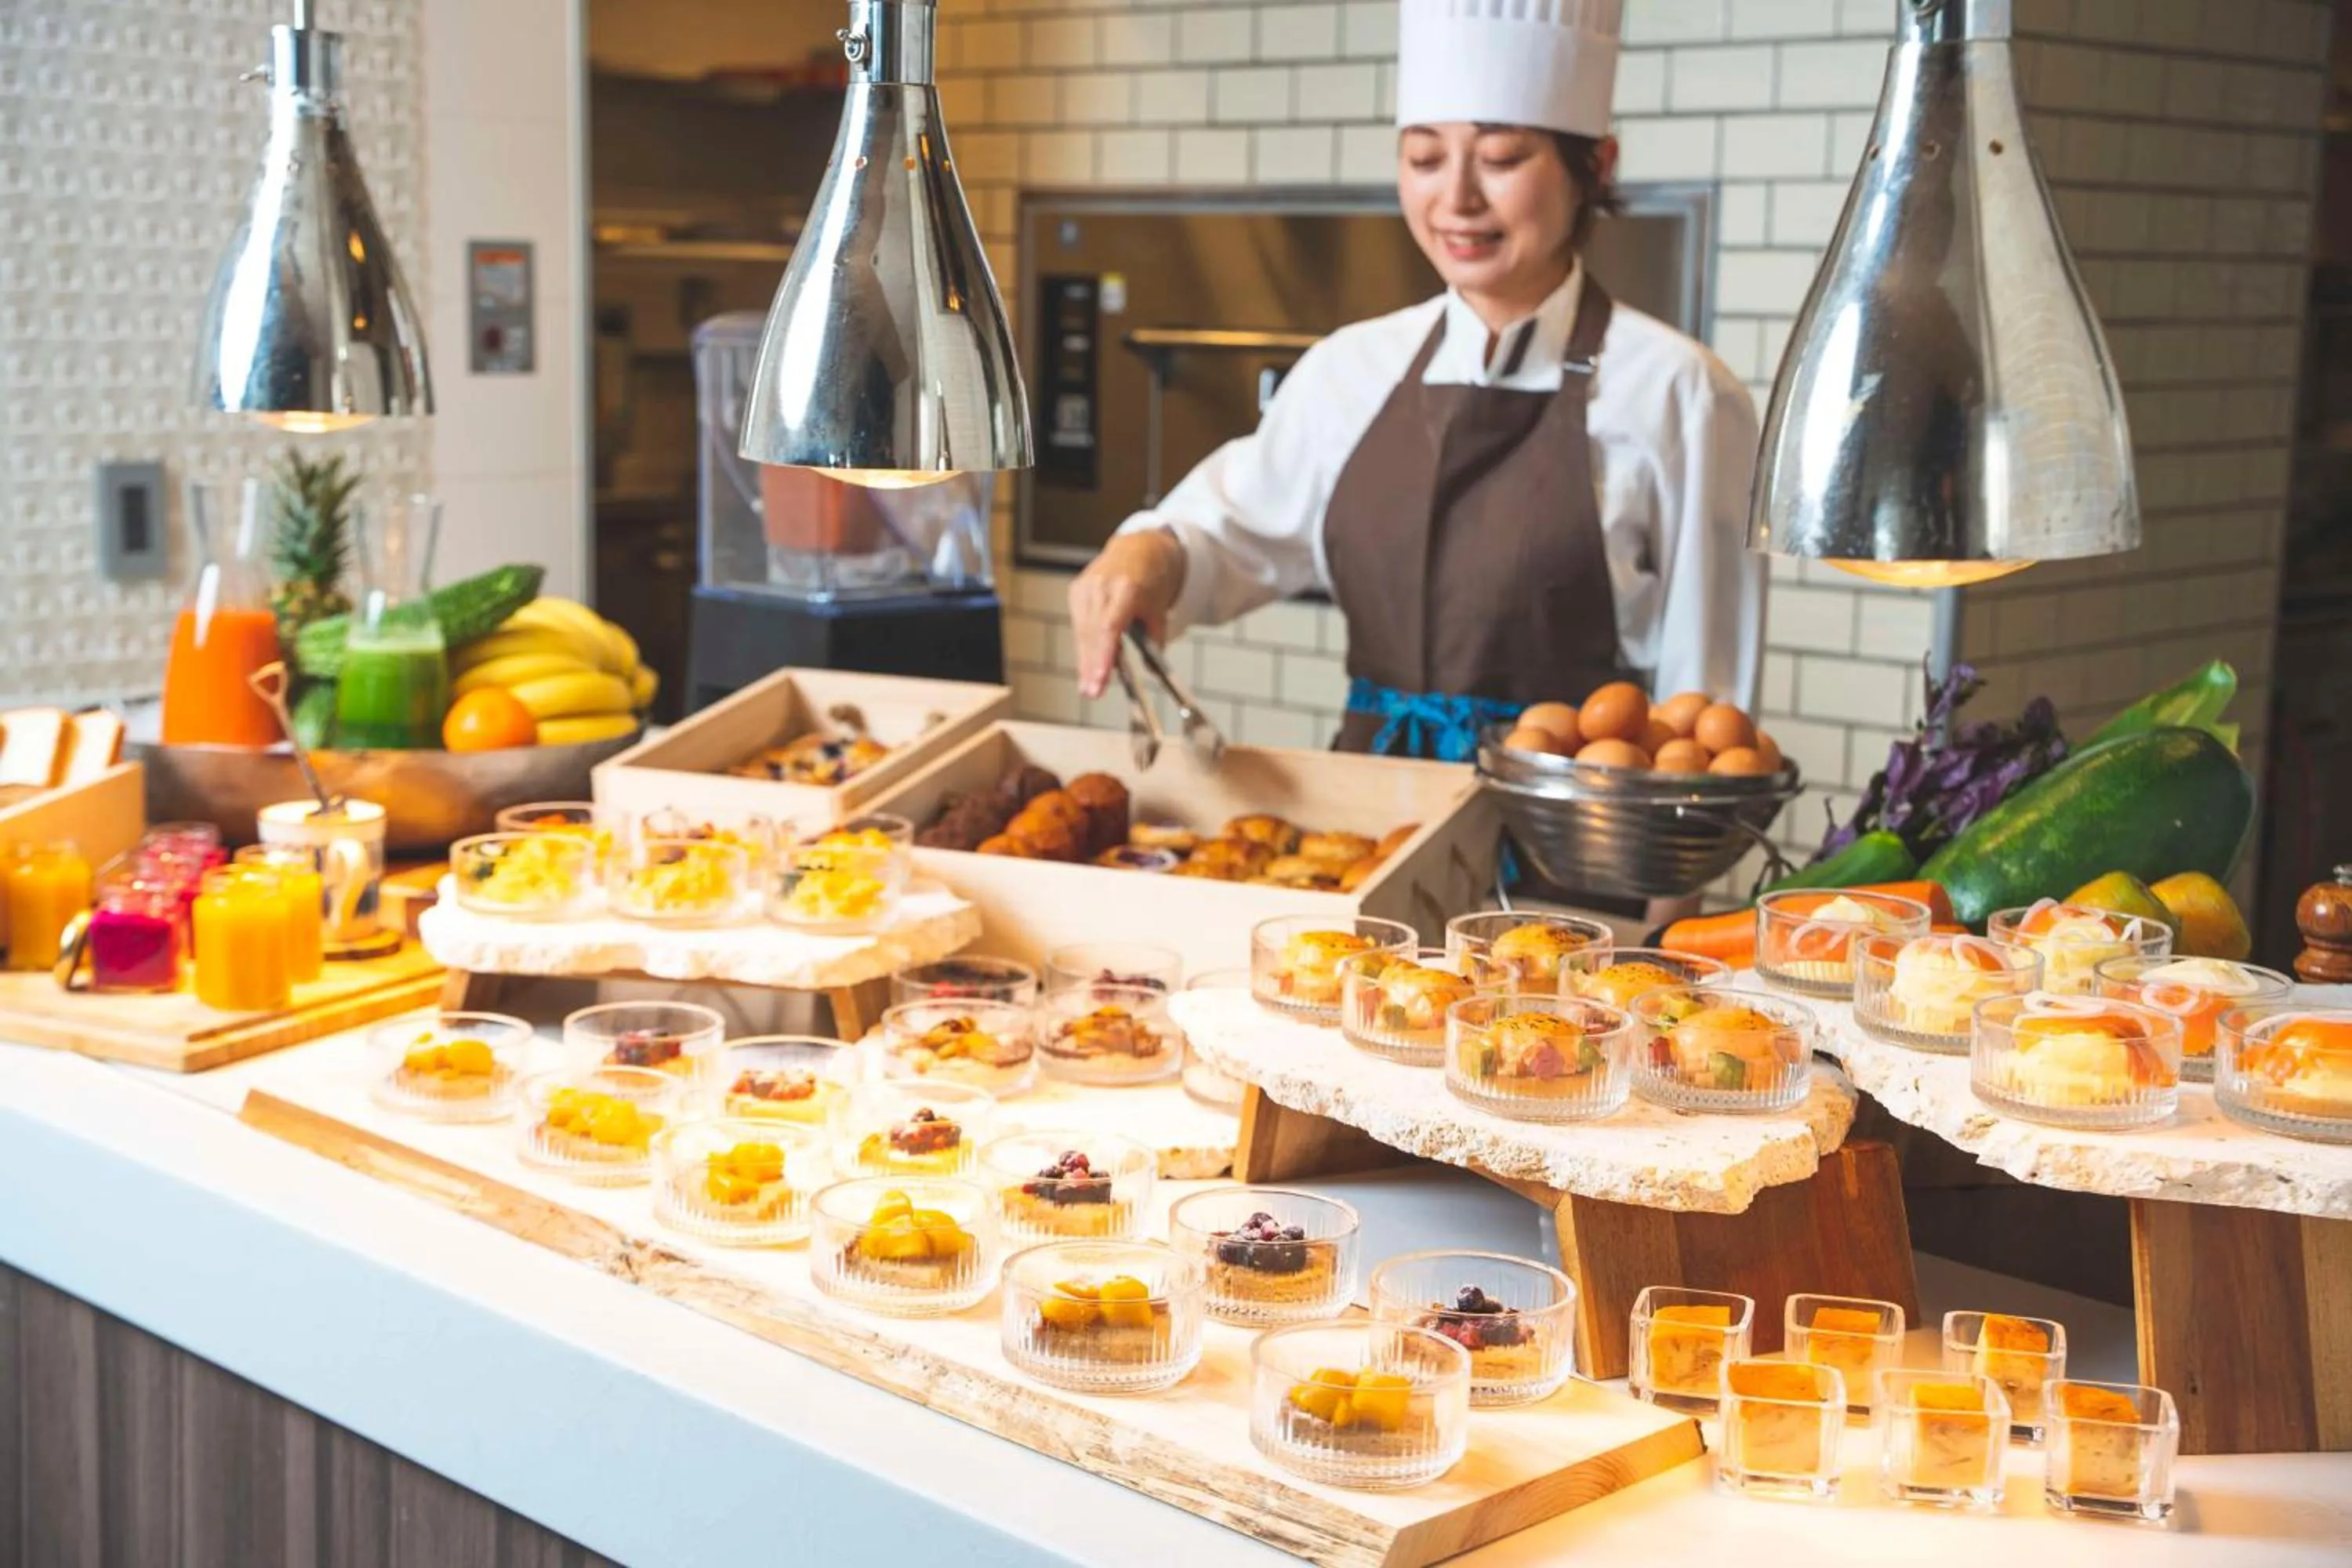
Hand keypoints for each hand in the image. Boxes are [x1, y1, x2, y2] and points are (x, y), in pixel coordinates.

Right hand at [1069, 530, 1184, 698]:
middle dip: (1090, 666)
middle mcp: (1101, 586)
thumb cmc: (1152, 580)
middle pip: (1092, 633)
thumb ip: (1155, 639)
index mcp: (1126, 588)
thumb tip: (1149, 670)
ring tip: (1088, 688)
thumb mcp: (1160, 610)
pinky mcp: (1077, 591)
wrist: (1138, 549)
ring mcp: (1085, 587)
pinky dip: (1084, 646)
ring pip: (1082, 631)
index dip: (1103, 655)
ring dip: (1084, 661)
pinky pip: (1079, 624)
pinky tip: (1087, 666)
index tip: (1100, 679)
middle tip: (1092, 693)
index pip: (1109, 627)